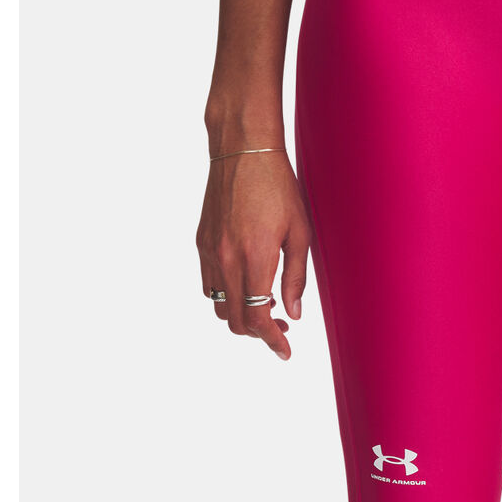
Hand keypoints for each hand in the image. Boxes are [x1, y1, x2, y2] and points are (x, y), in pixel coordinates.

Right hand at [195, 149, 312, 358]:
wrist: (243, 150)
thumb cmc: (279, 186)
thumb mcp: (300, 232)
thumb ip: (296, 277)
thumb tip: (294, 313)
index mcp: (255, 258)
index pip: (258, 318)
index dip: (273, 341)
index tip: (285, 352)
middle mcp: (226, 259)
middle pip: (235, 320)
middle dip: (259, 334)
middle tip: (282, 328)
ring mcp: (209, 251)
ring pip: (219, 306)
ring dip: (240, 317)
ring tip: (265, 307)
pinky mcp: (201, 241)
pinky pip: (209, 284)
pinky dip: (226, 297)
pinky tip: (246, 286)